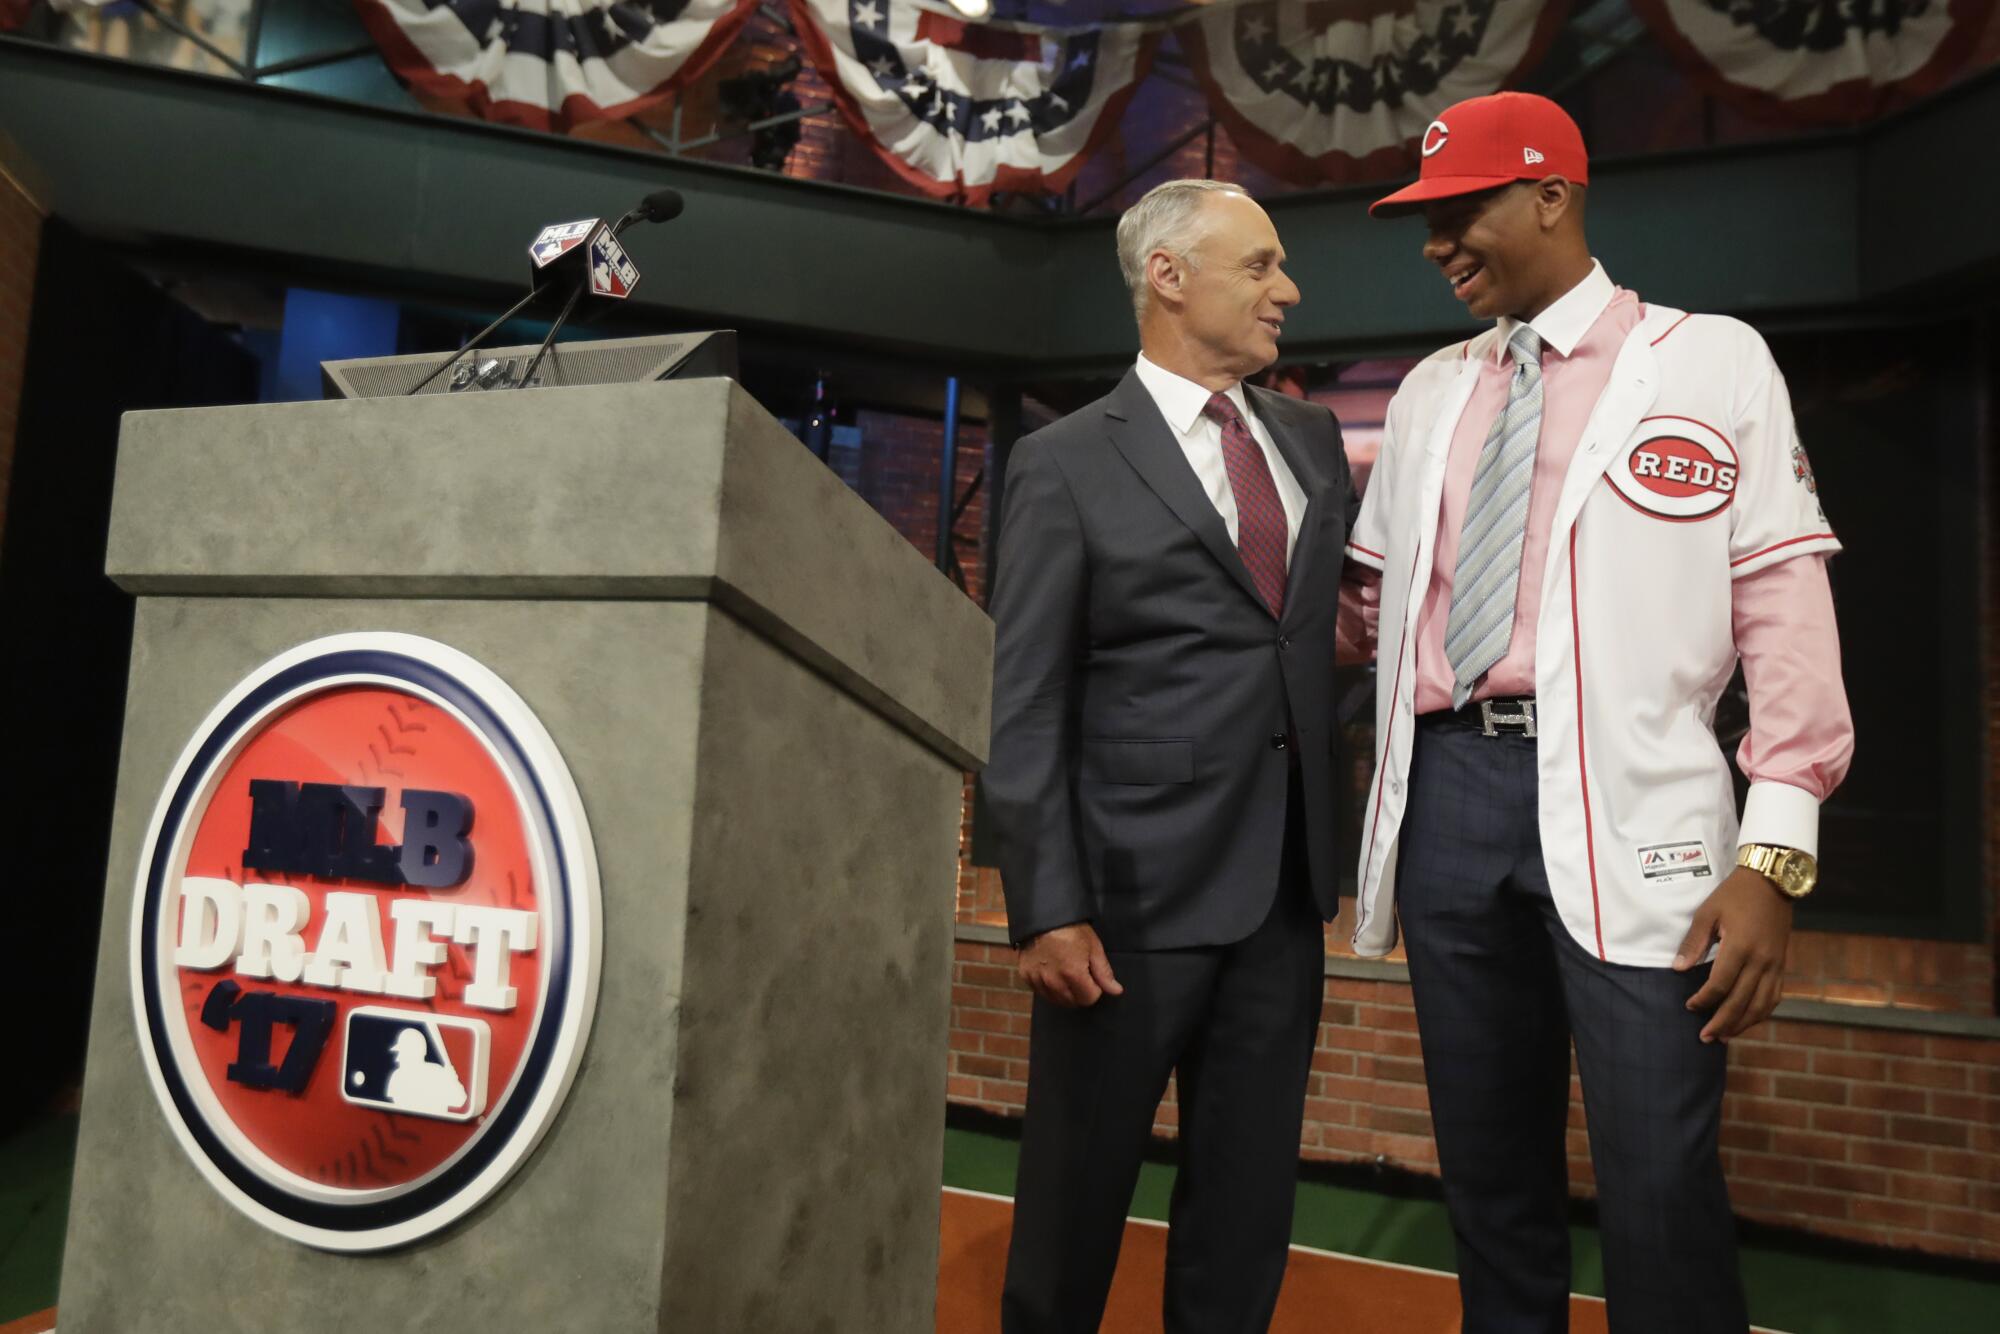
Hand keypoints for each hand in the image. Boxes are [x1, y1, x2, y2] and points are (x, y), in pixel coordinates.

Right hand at [1017, 922, 1123, 1007]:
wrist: (1044, 916)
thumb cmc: (1070, 928)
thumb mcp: (1093, 947)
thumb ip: (1104, 973)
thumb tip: (1116, 990)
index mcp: (1073, 974)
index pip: (1089, 999)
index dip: (1095, 988)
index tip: (1092, 975)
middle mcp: (1053, 981)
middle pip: (1073, 1002)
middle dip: (1080, 991)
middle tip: (1079, 971)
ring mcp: (1037, 980)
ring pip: (1057, 1000)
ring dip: (1065, 991)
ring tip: (1065, 971)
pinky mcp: (1026, 976)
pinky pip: (1041, 992)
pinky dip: (1048, 987)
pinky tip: (1051, 971)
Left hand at [1675, 866, 1793, 1042]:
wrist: (1772, 881)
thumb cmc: (1735, 894)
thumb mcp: (1708, 912)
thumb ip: (1694, 942)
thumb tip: (1678, 968)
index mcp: (1741, 947)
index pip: (1720, 985)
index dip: (1704, 1000)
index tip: (1689, 1006)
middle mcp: (1762, 960)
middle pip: (1741, 1002)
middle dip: (1721, 1023)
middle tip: (1704, 1038)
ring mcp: (1775, 965)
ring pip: (1761, 1005)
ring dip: (1743, 1024)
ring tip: (1724, 1037)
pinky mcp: (1782, 965)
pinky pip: (1775, 997)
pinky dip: (1761, 1013)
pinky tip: (1747, 1021)